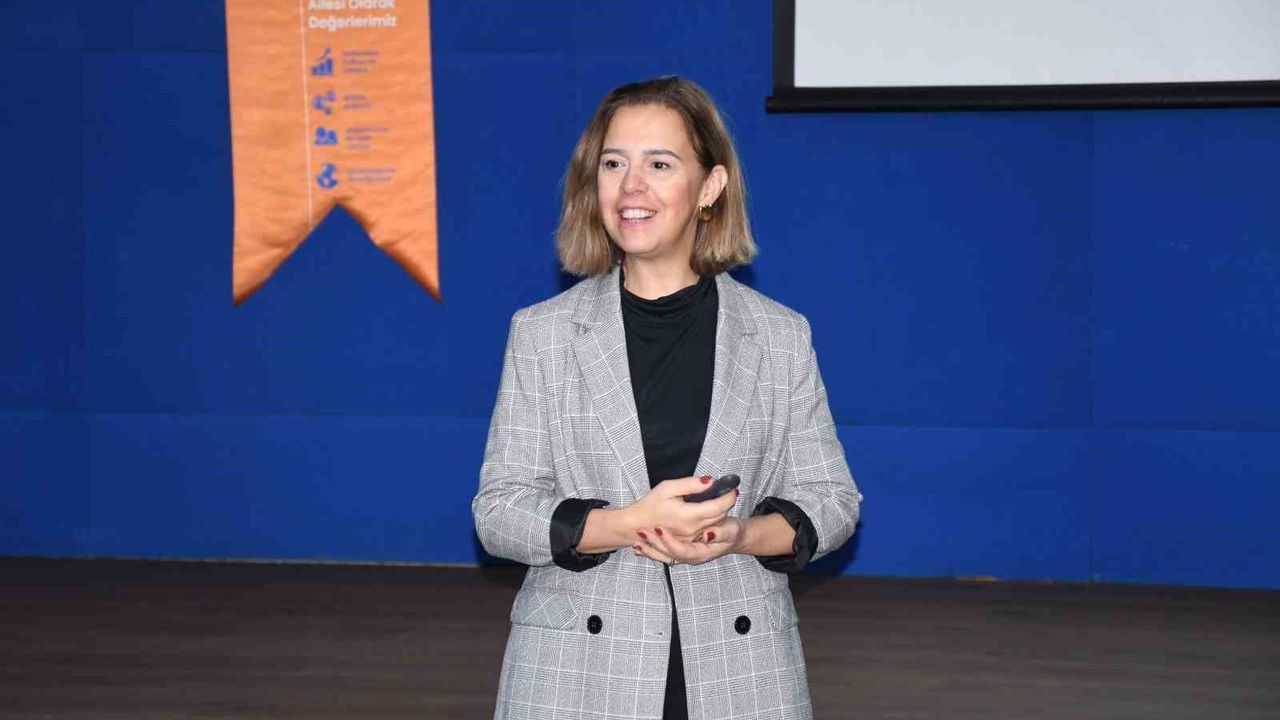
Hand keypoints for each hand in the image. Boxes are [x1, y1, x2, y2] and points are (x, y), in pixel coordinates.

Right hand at [622, 476, 738, 542]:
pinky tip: (708, 512)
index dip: (730, 496)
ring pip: (715, 524)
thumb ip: (691, 484)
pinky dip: (711, 521)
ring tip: (719, 499)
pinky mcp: (688, 541)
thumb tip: (710, 481)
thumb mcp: (668, 488)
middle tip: (727, 491)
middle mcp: (693, 529)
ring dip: (720, 512)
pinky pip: (706, 530)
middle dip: (727, 503)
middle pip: (720, 516)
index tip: (733, 487)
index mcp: (689, 515)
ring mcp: (691, 538)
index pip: (719, 506)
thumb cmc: (649, 505)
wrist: (635, 525)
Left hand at [634, 517, 746, 565]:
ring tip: (636, 542)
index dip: (670, 541)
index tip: (659, 528)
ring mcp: (685, 555)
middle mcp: (691, 556)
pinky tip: (639, 547)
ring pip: (664, 556)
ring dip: (650, 550)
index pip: (681, 550)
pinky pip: (663, 553)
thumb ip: (720, 533)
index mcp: (701, 552)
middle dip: (654, 545)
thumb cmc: (732, 532)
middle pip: (669, 555)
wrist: (734, 537)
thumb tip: (708, 535)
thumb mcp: (730, 530)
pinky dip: (651, 550)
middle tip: (642, 532)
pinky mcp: (681, 549)